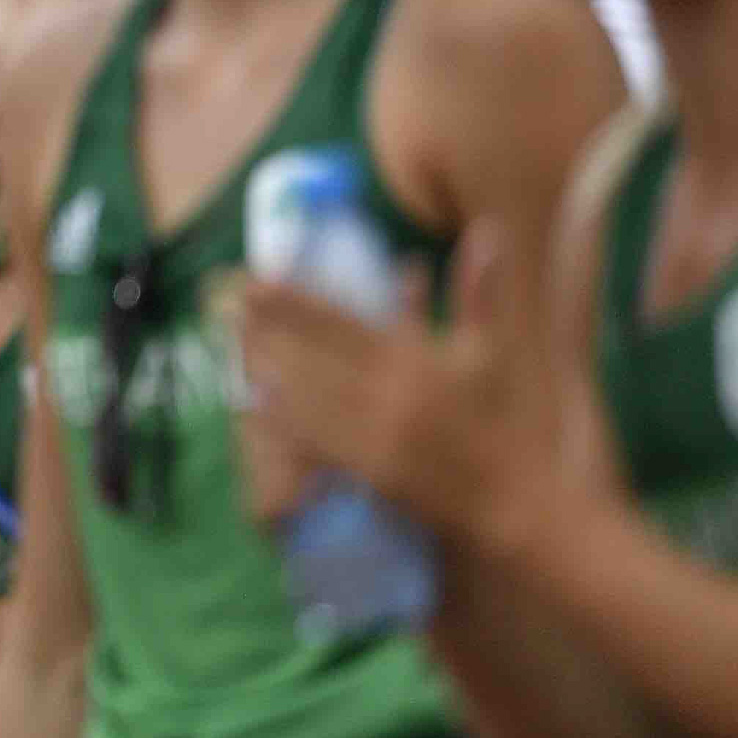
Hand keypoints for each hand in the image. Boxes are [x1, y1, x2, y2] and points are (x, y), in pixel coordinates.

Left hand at [230, 221, 554, 549]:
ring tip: (231, 345)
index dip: (292, 300)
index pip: (340, 321)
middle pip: (310, 354)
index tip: (254, 279)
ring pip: (305, 397)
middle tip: (222, 302)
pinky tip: (254, 405)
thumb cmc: (502, 425)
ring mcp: (379, 437)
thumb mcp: (490, 355)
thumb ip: (478, 295)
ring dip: (263, 369)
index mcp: (416, 360)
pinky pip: (315, 445)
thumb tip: (487, 233)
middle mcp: (392, 394)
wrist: (516, 503)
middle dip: (263, 327)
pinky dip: (283, 424)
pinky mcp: (371, 476)